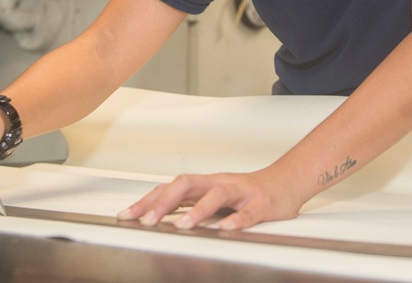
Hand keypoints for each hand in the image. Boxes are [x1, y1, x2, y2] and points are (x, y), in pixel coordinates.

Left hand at [117, 168, 302, 230]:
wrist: (284, 185)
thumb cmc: (245, 193)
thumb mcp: (212, 197)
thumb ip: (187, 204)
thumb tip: (155, 214)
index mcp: (205, 184)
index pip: (171, 187)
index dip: (148, 200)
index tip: (127, 216)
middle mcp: (219, 183)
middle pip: (188, 183)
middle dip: (165, 201)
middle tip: (148, 220)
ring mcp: (240, 192)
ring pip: (217, 195)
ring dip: (198, 210)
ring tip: (182, 226)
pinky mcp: (261, 204)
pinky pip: (248, 211)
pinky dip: (237, 220)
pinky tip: (227, 228)